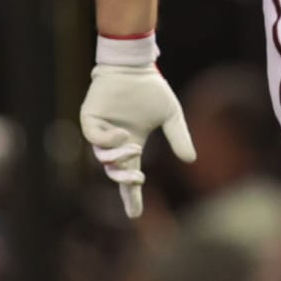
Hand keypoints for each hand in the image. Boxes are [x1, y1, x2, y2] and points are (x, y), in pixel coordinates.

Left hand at [80, 61, 196, 218]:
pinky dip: (108, 141)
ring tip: (133, 148)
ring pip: (103, 157)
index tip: (135, 214)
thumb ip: (179, 137)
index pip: (130, 177)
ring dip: (118, 158)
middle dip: (125, 180)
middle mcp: (114, 142)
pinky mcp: (90, 118)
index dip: (132, 196)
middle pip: (115, 172)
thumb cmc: (151, 89)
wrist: (134, 66)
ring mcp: (100, 131)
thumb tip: (191, 160)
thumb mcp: (171, 115)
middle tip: (139, 179)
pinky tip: (123, 134)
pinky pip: (94, 137)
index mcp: (131, 145)